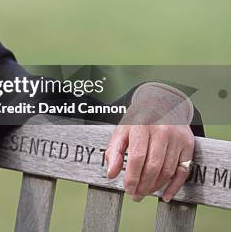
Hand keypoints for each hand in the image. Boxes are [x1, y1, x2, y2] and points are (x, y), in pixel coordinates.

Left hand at [105, 83, 194, 201]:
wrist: (162, 103)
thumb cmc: (139, 120)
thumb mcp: (121, 131)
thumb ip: (113, 152)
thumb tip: (111, 173)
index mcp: (141, 127)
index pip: (137, 158)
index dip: (132, 177)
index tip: (128, 189)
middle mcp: (161, 131)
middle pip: (153, 166)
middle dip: (143, 185)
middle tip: (136, 195)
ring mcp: (177, 138)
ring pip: (167, 170)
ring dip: (156, 186)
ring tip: (145, 192)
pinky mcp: (188, 144)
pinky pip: (183, 171)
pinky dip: (175, 186)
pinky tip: (165, 195)